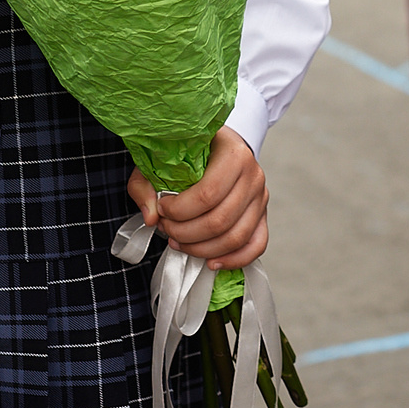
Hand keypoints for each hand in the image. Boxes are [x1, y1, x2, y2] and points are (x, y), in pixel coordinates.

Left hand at [130, 127, 268, 269]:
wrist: (220, 146)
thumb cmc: (192, 151)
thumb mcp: (161, 158)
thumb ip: (146, 184)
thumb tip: (152, 217)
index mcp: (233, 154)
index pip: (208, 194)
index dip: (179, 210)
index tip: (162, 208)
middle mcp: (253, 176)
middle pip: (220, 221)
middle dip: (186, 232)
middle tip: (166, 228)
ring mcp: (260, 197)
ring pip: (235, 237)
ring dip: (201, 248)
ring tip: (179, 242)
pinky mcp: (262, 215)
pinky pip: (256, 245)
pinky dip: (234, 259)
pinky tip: (211, 262)